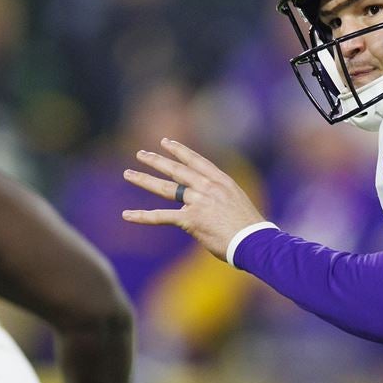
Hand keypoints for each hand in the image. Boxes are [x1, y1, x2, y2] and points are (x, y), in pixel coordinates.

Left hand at [122, 138, 264, 262]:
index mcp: (221, 181)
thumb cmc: (249, 227)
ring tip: (129, 174)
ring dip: (144, 180)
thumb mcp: (238, 202)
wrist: (254, 240)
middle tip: (140, 154)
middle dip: (156, 161)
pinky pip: (162, 216)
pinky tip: (127, 215)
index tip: (165, 142)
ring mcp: (198, 202)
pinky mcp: (191, 220)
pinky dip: (142, 216)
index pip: (196, 161)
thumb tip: (209, 204)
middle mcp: (208, 187)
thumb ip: (220, 197)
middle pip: (176, 170)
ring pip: (166, 188)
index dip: (179, 150)